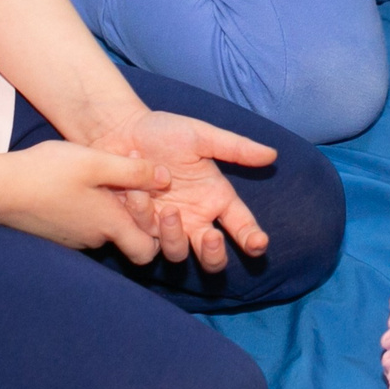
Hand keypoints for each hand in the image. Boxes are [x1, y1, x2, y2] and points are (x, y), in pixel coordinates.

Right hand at [0, 140, 172, 264]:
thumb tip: (166, 179)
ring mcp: (72, 238)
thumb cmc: (48, 172)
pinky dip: (87, 205)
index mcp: (109, 226)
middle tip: (123, 176)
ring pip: (103, 226)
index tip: (148, 196)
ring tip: (97, 171)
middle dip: (131, 208)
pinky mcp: (56, 232)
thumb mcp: (96, 162)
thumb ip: (134, 171)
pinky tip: (75, 181)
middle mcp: (94, 239)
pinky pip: (82, 222)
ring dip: (107, 204)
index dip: (156, 230)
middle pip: (126, 234)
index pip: (147, 251)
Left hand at [88, 108, 277, 270]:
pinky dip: (142, 218)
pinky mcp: (139, 230)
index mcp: (215, 198)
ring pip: (178, 254)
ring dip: (176, 237)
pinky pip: (144, 240)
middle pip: (212, 257)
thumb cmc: (161, 131)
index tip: (258, 243)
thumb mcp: (201, 136)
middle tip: (212, 238)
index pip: (241, 226)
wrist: (117, 132)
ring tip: (170, 210)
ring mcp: (166, 227)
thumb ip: (236, 148)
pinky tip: (136, 192)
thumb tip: (272, 155)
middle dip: (215, 255)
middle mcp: (194, 218)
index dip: (252, 239)